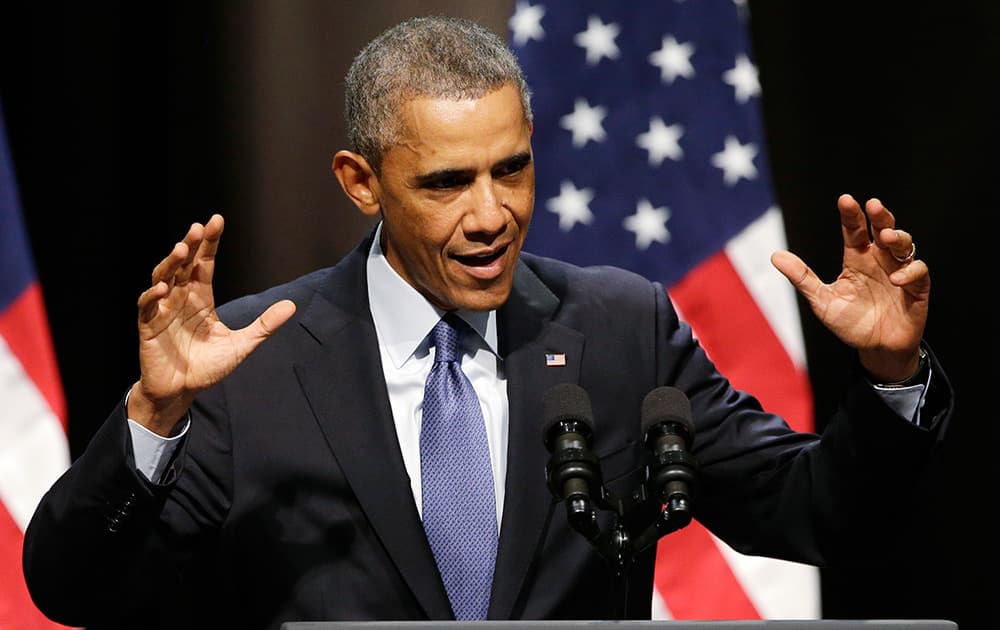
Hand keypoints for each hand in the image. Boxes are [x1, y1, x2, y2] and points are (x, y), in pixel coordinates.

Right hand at [128, 215, 295, 434]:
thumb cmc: (208, 367)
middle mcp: (181, 298)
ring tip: (182, 249)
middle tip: (199, 228)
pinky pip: (147, 306)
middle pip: (183, 265)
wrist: (183, 392)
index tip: (217, 220)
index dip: (210, 244)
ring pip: (163, 278)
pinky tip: (164, 289)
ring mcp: (163, 310)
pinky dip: (153, 296)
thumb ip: (265, 325)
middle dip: (191, 245)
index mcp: (201, 298)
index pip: (205, 264)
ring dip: (170, 263)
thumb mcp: (242, 344)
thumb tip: (292, 305)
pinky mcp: (148, 326)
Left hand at [771, 194, 929, 382]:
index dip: (851, 215)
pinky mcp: (916, 289)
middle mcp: (879, 261)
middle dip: (880, 216)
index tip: (845, 200)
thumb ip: (802, 278)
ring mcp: (899, 273)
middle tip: (873, 205)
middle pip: (883, 229)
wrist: (874, 350)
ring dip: (898, 238)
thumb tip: (775, 256)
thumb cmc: (850, 323)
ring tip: (886, 236)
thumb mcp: (822, 301)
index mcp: (857, 259)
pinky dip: (909, 272)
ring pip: (904, 246)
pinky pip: (918, 272)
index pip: (854, 231)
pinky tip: (895, 278)